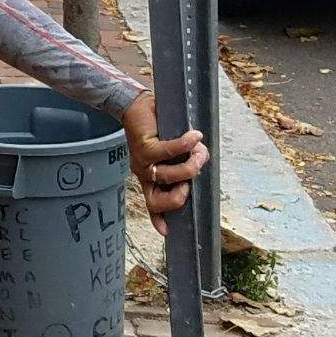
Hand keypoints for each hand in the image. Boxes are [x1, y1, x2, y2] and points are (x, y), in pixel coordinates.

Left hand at [120, 90, 207, 224]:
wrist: (135, 105)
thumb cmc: (156, 127)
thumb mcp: (169, 148)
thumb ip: (183, 158)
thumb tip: (200, 160)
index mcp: (149, 178)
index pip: (153, 205)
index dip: (159, 219)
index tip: (167, 232)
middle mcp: (144, 174)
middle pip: (165, 200)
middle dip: (185, 190)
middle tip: (195, 169)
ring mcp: (143, 162)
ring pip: (172, 175)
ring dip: (192, 163)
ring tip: (199, 148)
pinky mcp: (145, 146)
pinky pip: (170, 151)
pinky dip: (186, 144)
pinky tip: (195, 136)